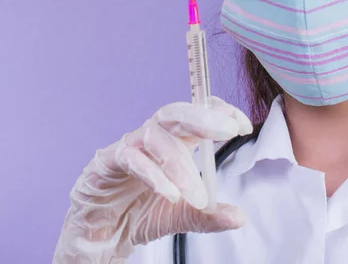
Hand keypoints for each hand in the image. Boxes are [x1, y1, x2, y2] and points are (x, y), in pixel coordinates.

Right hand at [52, 97, 252, 263]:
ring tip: (196, 194)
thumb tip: (240, 217)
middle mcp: (151, 137)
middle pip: (176, 113)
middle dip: (205, 117)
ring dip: (180, 164)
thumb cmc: (141, 213)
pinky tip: (170, 193)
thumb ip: (209, 215)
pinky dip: (154, 174)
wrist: (102, 236)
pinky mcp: (104, 163)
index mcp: (174, 141)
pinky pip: (130, 158)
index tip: (243, 125)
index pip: (197, 114)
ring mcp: (128, 147)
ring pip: (156, 137)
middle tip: (229, 131)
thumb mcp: (183, 215)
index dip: (220, 112)